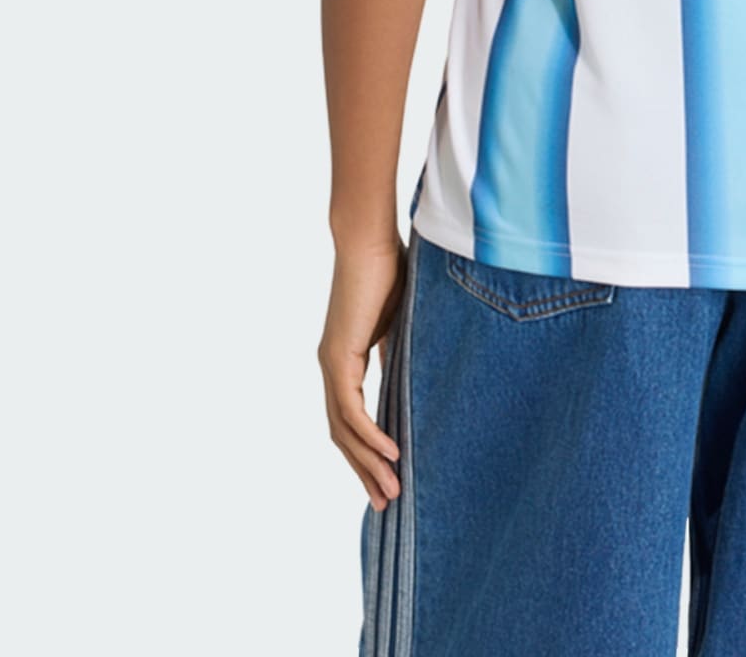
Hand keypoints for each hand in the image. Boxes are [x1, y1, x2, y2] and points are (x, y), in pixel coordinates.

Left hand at [318, 237, 406, 510]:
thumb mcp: (399, 324)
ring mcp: (331, 365)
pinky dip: (370, 437)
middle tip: (386, 504)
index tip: (388, 479)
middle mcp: (332, 368)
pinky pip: (352, 410)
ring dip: (368, 465)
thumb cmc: (387, 270)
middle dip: (365, 473)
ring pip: (345, 430)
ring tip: (392, 492)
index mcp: (343, 361)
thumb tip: (413, 377)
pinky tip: (391, 456)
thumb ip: (398, 353)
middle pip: (343, 436)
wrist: (369, 241)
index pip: (350, 421)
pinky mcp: (339, 359)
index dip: (366, 453)